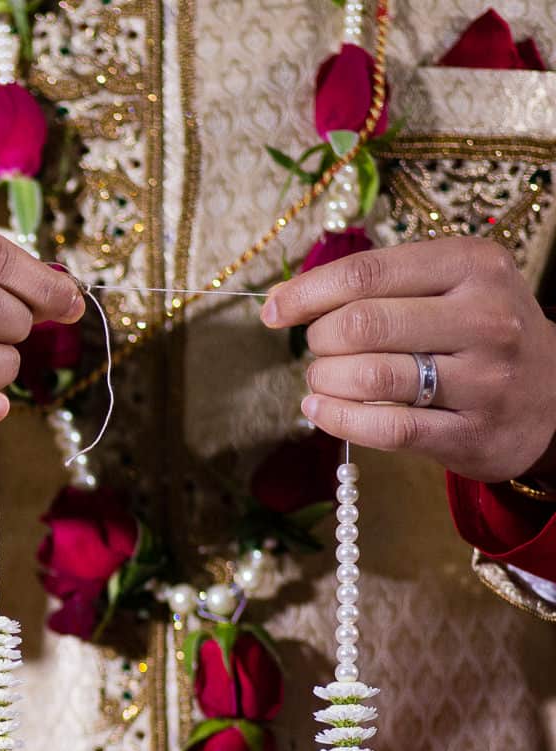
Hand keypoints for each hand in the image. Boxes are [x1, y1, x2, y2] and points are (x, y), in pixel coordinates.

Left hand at [263, 237, 555, 482]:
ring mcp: (485, 378)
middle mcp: (486, 317)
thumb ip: (376, 283)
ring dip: (325, 379)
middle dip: (319, 338)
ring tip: (323, 378)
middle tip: (319, 347)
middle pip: (362, 324)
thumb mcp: (449, 285)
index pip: (367, 272)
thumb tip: (283, 296)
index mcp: (474, 265)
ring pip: (369, 376)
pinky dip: (336, 418)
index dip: (306, 292)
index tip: (274, 311)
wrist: (554, 396)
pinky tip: (320, 409)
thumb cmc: (478, 333)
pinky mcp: (472, 432)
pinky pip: (384, 428)